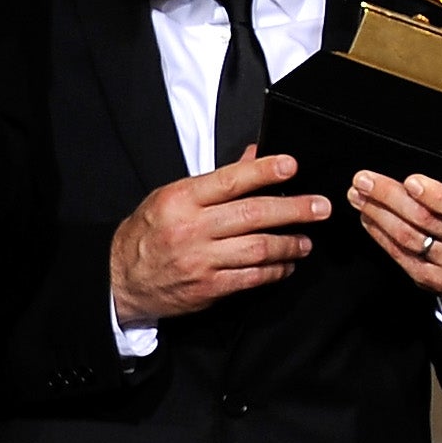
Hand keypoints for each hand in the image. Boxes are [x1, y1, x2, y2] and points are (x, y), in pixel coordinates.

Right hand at [108, 148, 330, 323]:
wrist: (120, 277)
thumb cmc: (150, 232)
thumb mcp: (173, 196)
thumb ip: (217, 180)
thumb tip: (255, 154)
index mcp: (181, 199)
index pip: (230, 181)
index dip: (264, 171)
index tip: (291, 166)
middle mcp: (192, 228)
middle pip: (253, 215)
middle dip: (294, 209)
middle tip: (321, 206)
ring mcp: (201, 260)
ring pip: (259, 248)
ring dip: (290, 243)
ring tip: (306, 240)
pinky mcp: (209, 287)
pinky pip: (252, 277)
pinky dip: (275, 270)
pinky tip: (286, 264)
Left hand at [352, 115, 441, 318]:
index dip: (437, 196)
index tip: (411, 180)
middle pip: (426, 222)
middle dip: (389, 198)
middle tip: (363, 179)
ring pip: (408, 240)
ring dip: (377, 215)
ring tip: (357, 194)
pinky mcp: (432, 280)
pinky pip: (400, 257)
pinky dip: (379, 235)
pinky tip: (368, 217)